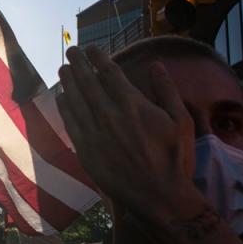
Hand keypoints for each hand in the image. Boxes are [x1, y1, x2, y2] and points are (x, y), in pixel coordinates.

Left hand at [56, 46, 196, 222]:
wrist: (159, 195)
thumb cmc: (174, 158)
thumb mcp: (181, 121)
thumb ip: (167, 90)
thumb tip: (156, 65)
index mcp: (132, 104)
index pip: (110, 72)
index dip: (98, 57)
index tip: (92, 48)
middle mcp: (109, 114)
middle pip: (88, 81)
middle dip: (78, 63)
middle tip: (71, 50)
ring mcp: (94, 132)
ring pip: (75, 99)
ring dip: (68, 81)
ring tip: (63, 68)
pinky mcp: (85, 149)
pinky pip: (70, 122)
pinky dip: (64, 106)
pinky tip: (61, 96)